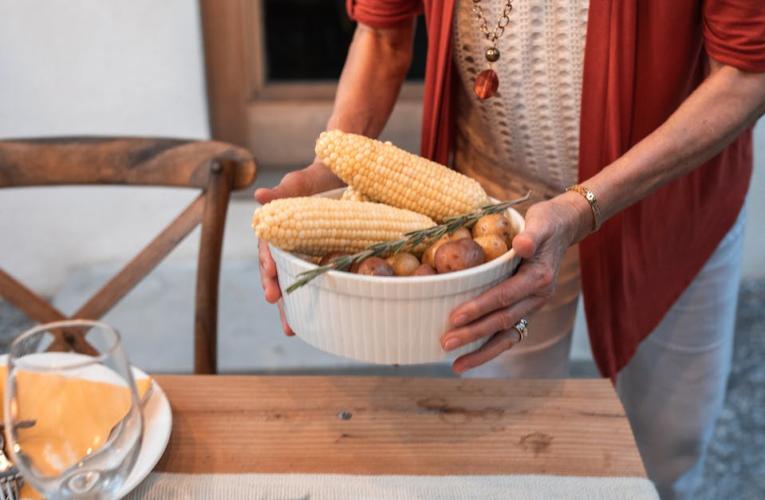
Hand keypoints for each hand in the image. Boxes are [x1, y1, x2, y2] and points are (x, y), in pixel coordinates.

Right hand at [255, 159, 343, 335]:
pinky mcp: (330, 256)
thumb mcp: (305, 180)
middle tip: (283, 318)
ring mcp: (312, 252)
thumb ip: (285, 190)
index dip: (269, 268)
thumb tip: (260, 196)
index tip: (271, 284)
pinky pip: (323, 278)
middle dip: (279, 296)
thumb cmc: (322, 175)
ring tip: (293, 329)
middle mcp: (293, 243)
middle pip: (281, 272)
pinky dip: (322, 296)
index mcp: (281, 227)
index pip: (269, 250)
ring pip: (299, 280)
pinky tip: (323, 316)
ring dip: (294, 305)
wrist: (350, 172)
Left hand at [441, 193, 591, 373]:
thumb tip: (522, 245)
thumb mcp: (542, 221)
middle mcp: (537, 297)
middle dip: (473, 334)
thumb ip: (532, 235)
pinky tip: (469, 356)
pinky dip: (490, 347)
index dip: (479, 307)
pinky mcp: (525, 309)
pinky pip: (508, 333)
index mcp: (539, 278)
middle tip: (445, 344)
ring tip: (456, 366)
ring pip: (506, 336)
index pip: (504, 296)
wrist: (564, 229)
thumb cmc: (547, 222)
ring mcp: (532, 306)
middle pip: (502, 321)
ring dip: (481, 353)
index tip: (454, 317)